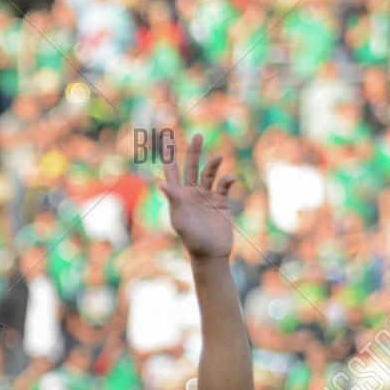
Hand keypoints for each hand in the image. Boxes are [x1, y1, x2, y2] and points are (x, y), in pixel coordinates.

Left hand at [159, 132, 236, 259]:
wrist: (212, 254)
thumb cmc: (192, 241)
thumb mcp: (180, 221)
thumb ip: (173, 201)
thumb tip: (160, 184)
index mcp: (178, 196)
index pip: (172, 172)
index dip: (169, 157)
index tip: (166, 139)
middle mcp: (192, 193)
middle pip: (192, 167)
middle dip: (195, 151)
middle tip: (198, 135)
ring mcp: (207, 196)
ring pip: (210, 173)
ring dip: (214, 164)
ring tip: (218, 156)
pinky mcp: (221, 201)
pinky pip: (224, 185)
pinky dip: (227, 179)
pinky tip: (230, 179)